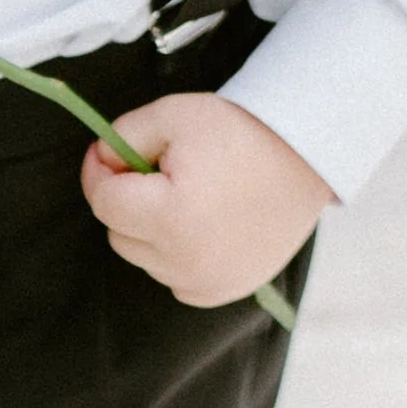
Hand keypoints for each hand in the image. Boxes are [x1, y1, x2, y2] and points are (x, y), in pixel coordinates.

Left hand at [81, 89, 330, 309]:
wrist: (306, 156)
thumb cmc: (240, 131)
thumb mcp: (172, 116)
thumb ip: (121, 139)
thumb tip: (101, 164)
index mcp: (170, 217)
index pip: (103, 203)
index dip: (100, 171)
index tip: (108, 153)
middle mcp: (186, 261)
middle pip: (119, 234)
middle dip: (128, 201)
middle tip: (161, 170)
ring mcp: (207, 282)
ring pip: (145, 258)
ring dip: (151, 229)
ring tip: (189, 195)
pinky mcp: (223, 291)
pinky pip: (174, 278)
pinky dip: (176, 254)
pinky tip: (202, 224)